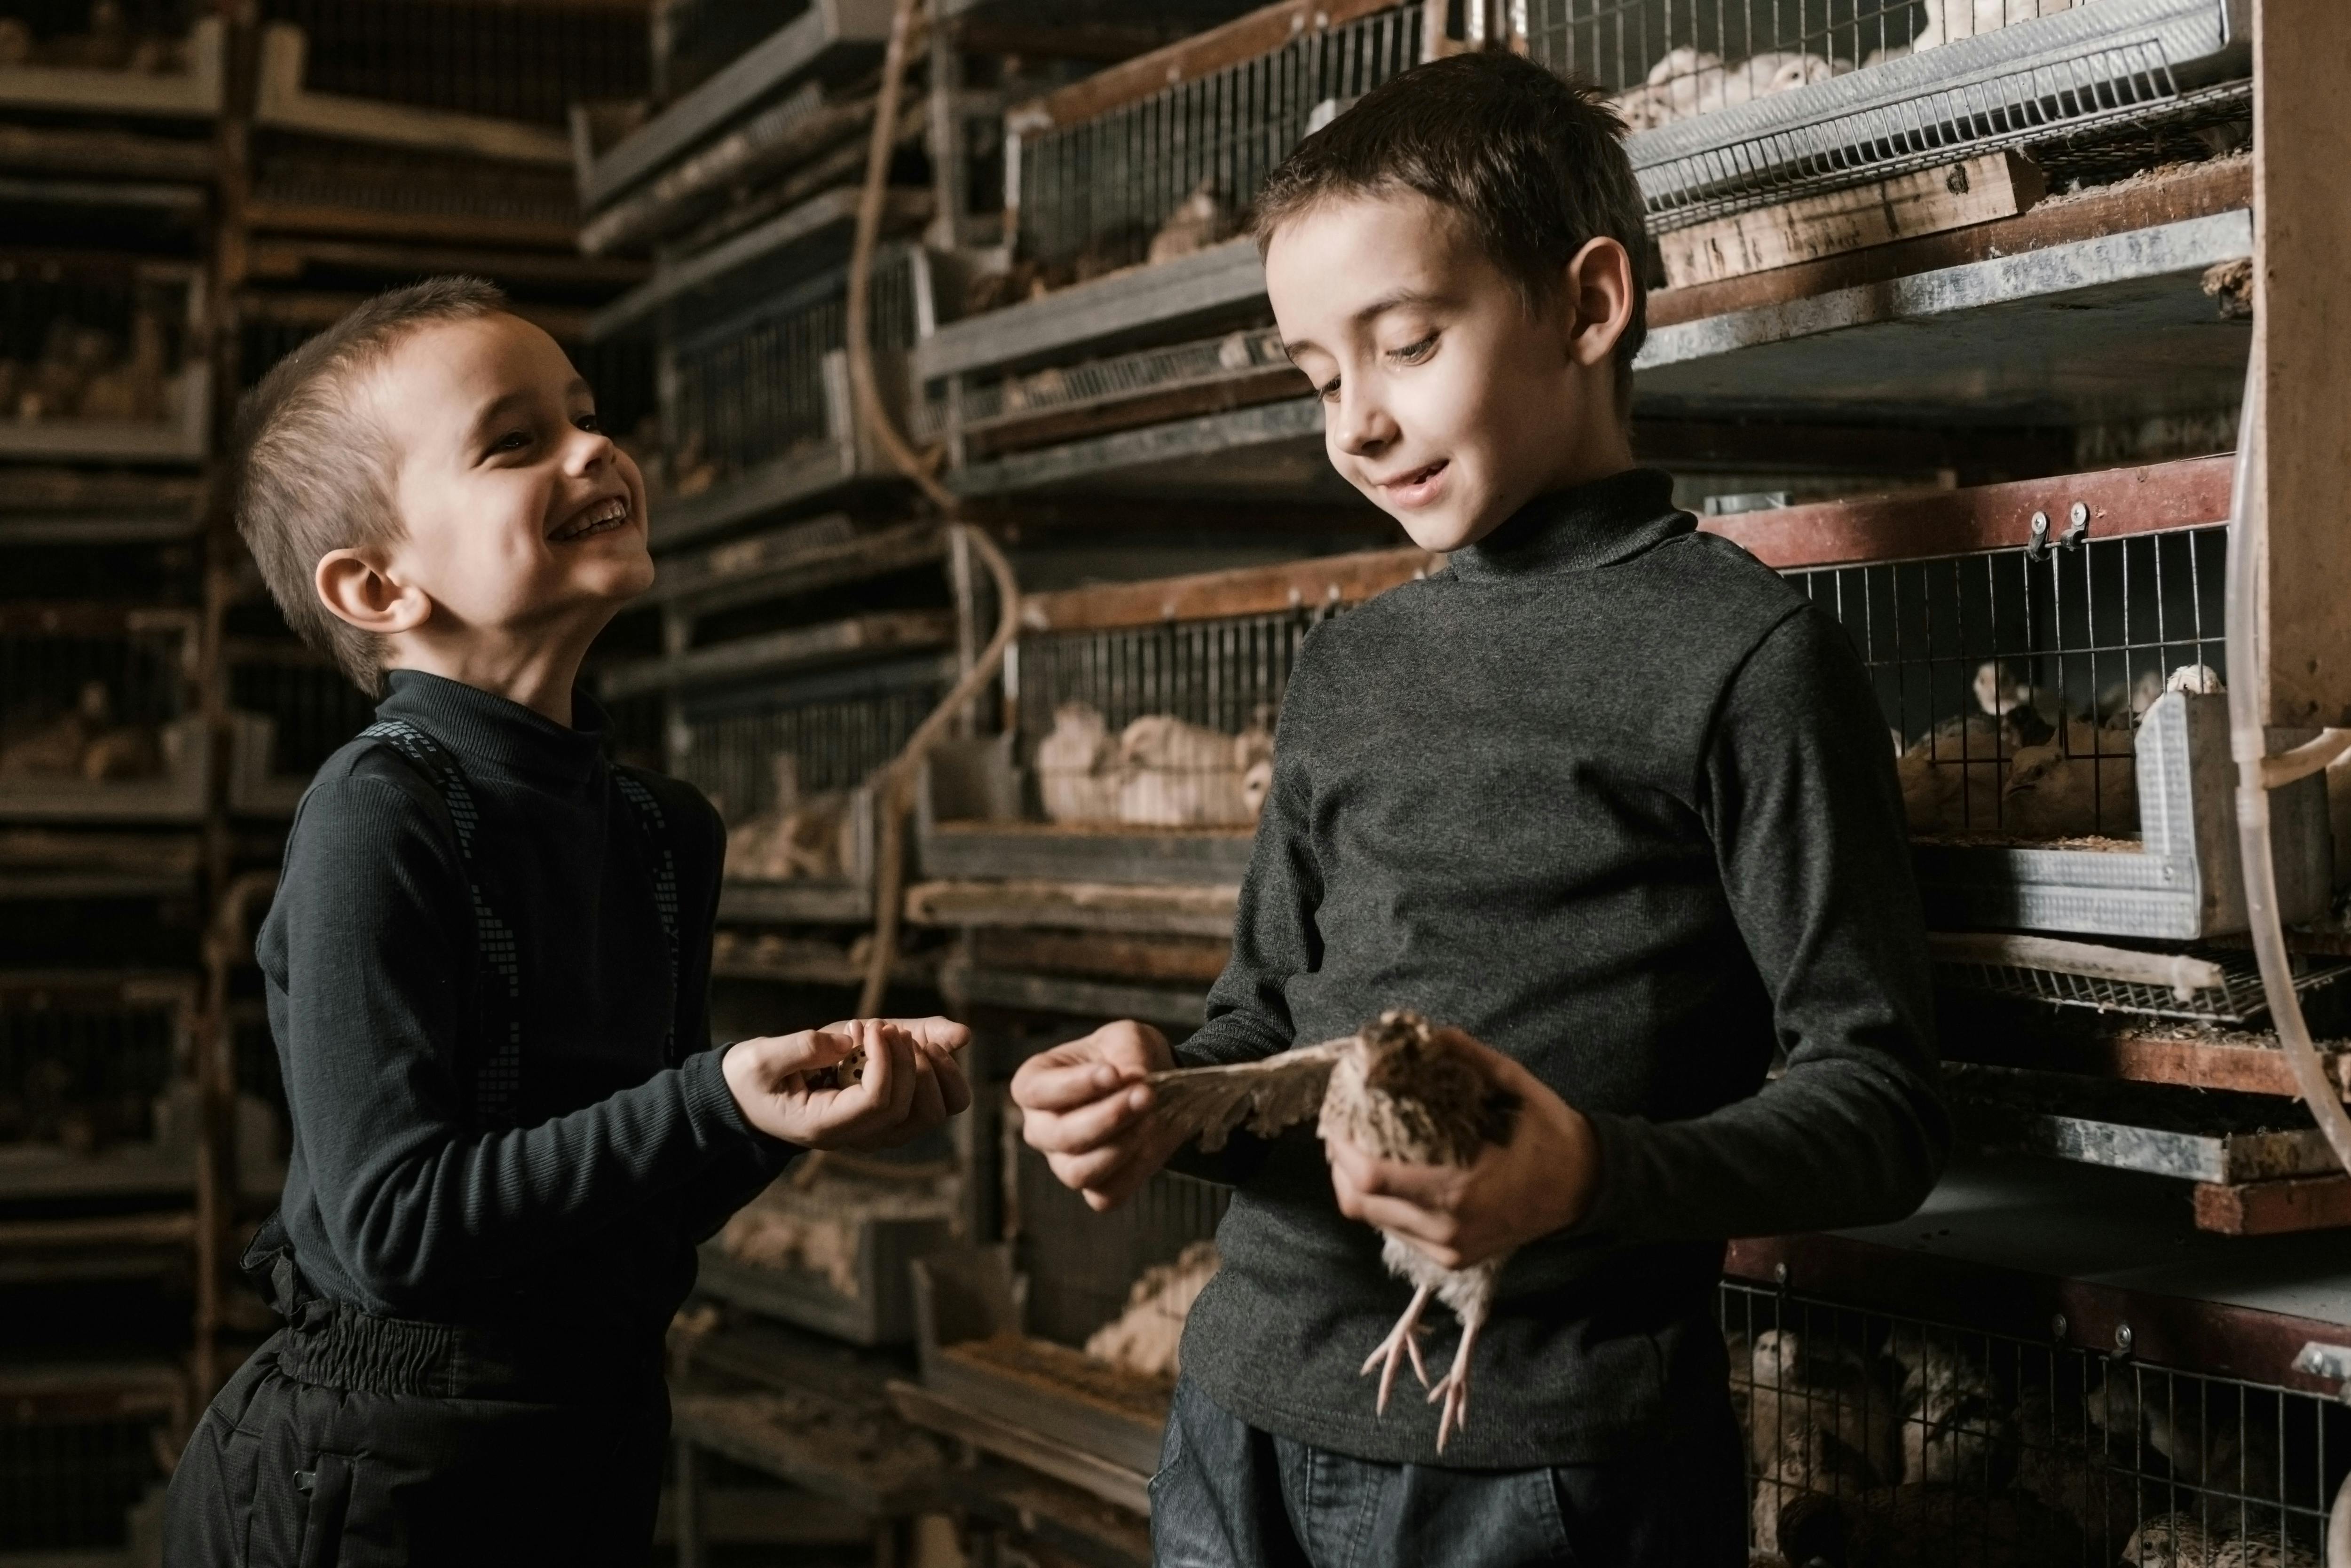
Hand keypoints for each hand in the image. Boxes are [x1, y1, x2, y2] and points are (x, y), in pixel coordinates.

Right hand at [724, 1016, 971, 1150]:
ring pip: (931, 1112)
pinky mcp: (885, 1113)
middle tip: (884, 1026)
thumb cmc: (751, 1079)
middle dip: (908, 1061)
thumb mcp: (760, 1059)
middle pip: (911, 1111)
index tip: (871, 1026)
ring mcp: (875, 1129)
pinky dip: (933, 1070)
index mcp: (824, 1126)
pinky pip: (928, 1101)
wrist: (749, 1099)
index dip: (884, 1062)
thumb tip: (850, 1041)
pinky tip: (909, 1039)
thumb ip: (800, 1049)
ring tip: (900, 1033)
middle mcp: (856, 1136)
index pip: (876, 1103)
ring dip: (931, 1069)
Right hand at [1011, 1019, 1185, 1211]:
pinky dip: (1133, 1171)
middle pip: (1059, 1136)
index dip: (1073, 1085)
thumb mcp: (1126, 1037)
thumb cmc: (1124, 1057)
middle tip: (1145, 1094)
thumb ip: (1126, 1051)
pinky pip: (1105, 1195)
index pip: (1035, 1091)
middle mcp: (1040, 1127)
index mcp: (1034, 1084)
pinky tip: (1150, 1142)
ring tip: (1150, 1118)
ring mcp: (1063, 1162)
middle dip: (1107, 1117)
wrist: (1153, 1087)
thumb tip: (1132, 1079)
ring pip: (1079, 1172)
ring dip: (1121, 1146)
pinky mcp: (1093, 1187)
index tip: (1113, 1074)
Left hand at [1325, 1029, 1599, 1269]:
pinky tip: (1388, 1174)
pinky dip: (1382, 1203)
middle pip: (1359, 1203)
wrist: (1586, 1187)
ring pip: (1373, 1220)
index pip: (1370, 1177)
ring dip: (1356, 1184)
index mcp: (1460, 1188)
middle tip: (1340, 1131)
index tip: (1336, 1117)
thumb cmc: (1548, 1132)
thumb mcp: (1514, 1084)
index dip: (1341, 1147)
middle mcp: (1449, 1227)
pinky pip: (1397, 1231)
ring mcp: (1450, 1248)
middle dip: (1339, 1165)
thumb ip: (1467, 1057)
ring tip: (1357, 1148)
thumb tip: (1423, 1031)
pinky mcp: (1453, 1257)